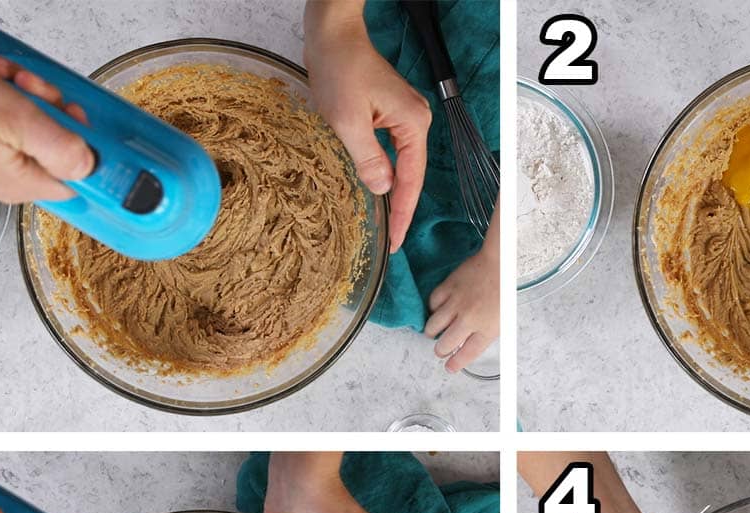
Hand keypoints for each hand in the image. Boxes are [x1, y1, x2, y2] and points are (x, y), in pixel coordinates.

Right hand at [0, 50, 93, 203]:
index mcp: (19, 186)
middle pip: (50, 149)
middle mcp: (3, 187)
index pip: (75, 178)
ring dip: (19, 97)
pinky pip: (0, 129)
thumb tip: (92, 167)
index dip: (79, 142)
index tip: (69, 115)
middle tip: (26, 84)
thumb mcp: (18, 119)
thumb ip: (62, 148)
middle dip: (44, 108)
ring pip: (26, 133)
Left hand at [303, 3, 431, 252]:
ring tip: (385, 223)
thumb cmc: (339, 68)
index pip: (411, 181)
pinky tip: (375, 188)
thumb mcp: (347, 120)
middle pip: (411, 175)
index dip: (403, 214)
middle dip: (400, 208)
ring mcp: (405, 117)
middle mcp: (416, 121)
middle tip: (391, 241)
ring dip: (392, 192)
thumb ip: (368, 158)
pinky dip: (384, 172)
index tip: (396, 242)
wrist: (333, 33)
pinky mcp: (391, 113)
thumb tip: (383, 189)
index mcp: (412, 125)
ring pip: (401, 165)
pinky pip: (391, 151)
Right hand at [424, 201, 500, 372]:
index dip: (455, 363)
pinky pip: (432, 305)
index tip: (449, 367)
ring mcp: (456, 304)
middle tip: (441, 348)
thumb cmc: (502, 291)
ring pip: (432, 327)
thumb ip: (484, 335)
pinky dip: (433, 310)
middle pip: (445, 344)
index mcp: (487, 329)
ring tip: (436, 331)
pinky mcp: (447, 289)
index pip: (467, 353)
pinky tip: (438, 310)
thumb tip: (465, 346)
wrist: (498, 263)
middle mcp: (470, 319)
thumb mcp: (501, 320)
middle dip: (440, 350)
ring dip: (432, 332)